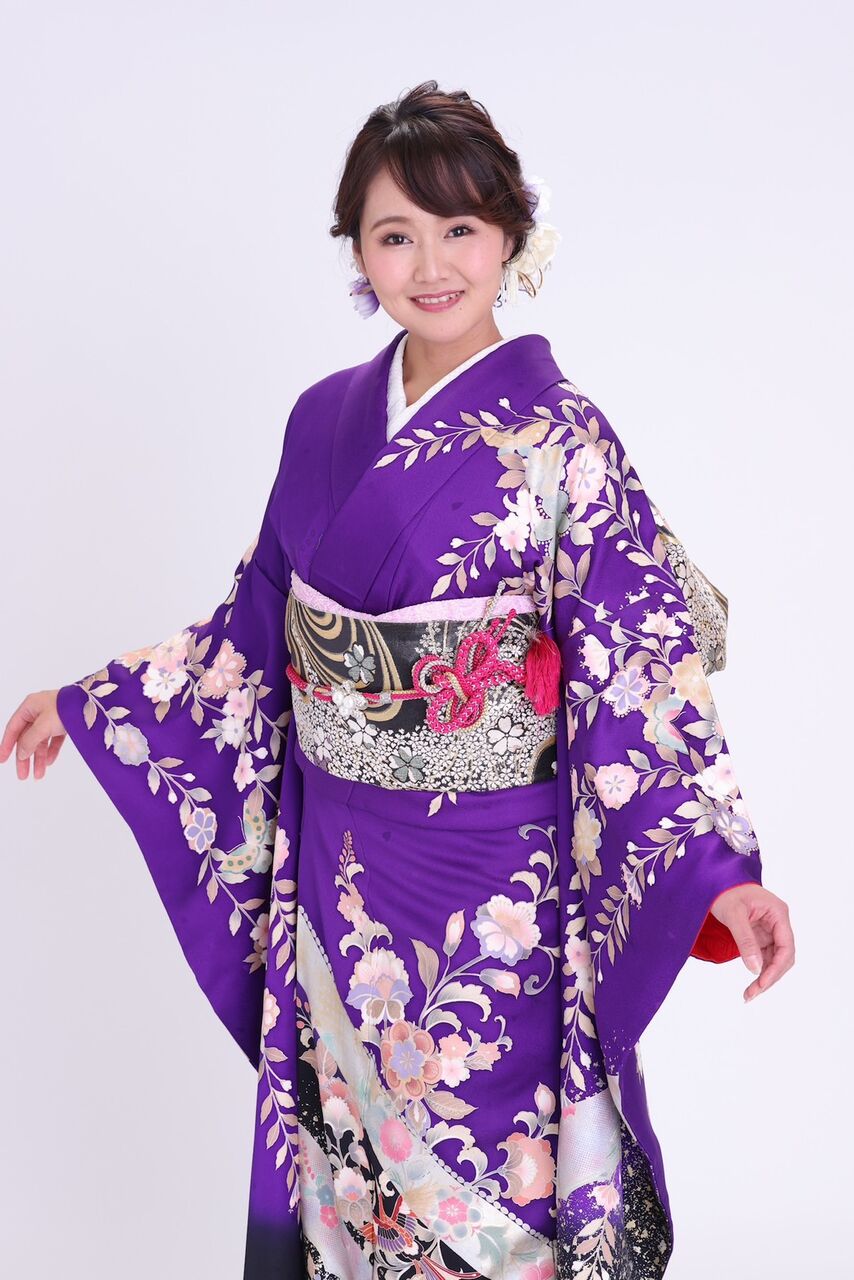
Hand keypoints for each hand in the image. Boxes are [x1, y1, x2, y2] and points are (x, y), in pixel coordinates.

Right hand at [0, 690, 66, 779]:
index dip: (7, 745)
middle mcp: (39, 711)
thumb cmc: (65, 708)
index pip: (13, 729)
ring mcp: (52, 717)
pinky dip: (52, 751)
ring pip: (41, 741)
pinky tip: (50, 762)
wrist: (93, 703)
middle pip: (26, 738)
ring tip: (38, 775)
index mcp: (30, 707)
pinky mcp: (64, 723)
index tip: (2, 760)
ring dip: (39, 758)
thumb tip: (21, 754)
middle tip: (23, 775)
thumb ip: (29, 740)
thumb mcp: (43, 725)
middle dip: (25, 758)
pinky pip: (54, 740)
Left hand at [711, 883, 794, 1003]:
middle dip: (770, 977)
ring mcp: (770, 929)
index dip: (776, 968)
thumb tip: (755, 969)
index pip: (786, 947)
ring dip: (765, 977)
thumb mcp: (733, 914)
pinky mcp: (761, 934)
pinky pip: (765, 956)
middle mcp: (778, 922)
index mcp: (778, 913)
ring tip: (749, 994)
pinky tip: (751, 983)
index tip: (762, 983)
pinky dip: (759, 969)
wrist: (714, 879)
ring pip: (775, 959)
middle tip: (752, 994)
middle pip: (783, 956)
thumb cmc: (724, 890)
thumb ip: (745, 941)